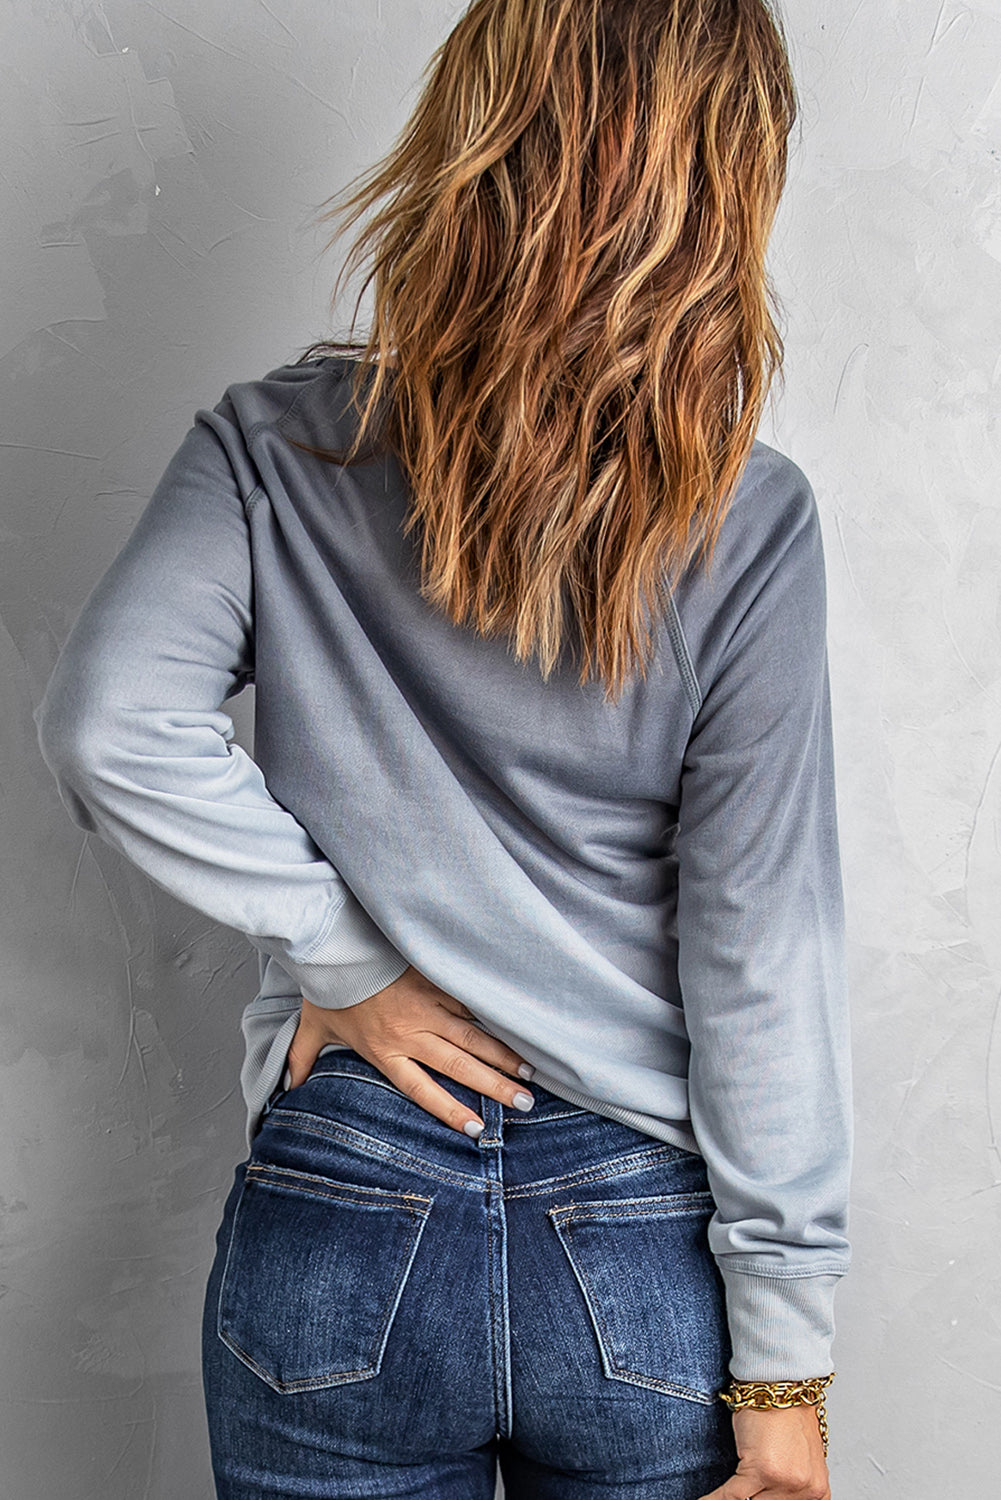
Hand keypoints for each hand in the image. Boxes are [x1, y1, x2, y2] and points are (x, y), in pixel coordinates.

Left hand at [283, 964, 535, 1134]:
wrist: (335, 946)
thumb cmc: (325, 989)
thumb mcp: (311, 1028)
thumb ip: (302, 1059)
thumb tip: (287, 1087)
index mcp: (384, 1052)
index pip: (423, 1090)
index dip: (450, 1111)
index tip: (477, 1129)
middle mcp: (410, 1035)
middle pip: (460, 1067)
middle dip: (496, 1086)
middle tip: (526, 1101)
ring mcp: (426, 1007)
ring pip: (472, 1037)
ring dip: (503, 1055)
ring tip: (531, 1071)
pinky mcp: (434, 981)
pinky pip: (468, 1002)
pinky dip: (492, 1015)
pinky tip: (517, 1025)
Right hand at [697, 1405, 830, 1499]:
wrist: (780, 1383)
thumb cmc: (785, 1413)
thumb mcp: (797, 1459)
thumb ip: (788, 1485)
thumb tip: (765, 1496)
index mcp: (817, 1492)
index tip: (751, 1498)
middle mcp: (807, 1490)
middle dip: (749, 1497)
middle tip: (737, 1490)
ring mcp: (786, 1481)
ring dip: (728, 1498)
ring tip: (715, 1496)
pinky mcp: (763, 1470)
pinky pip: (732, 1495)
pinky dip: (714, 1498)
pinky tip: (703, 1499)